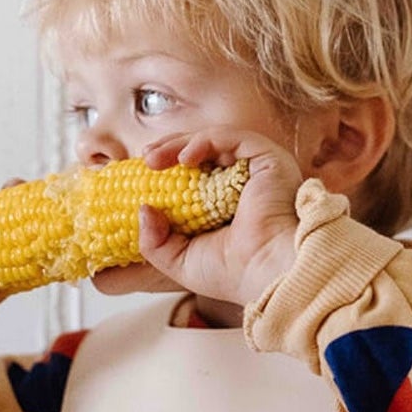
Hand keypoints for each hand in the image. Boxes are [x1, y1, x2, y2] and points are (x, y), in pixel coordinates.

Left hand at [127, 129, 302, 306]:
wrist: (268, 272)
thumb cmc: (235, 273)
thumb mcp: (180, 260)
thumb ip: (155, 240)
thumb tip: (143, 209)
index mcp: (227, 206)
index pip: (196, 175)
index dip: (168, 169)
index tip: (143, 172)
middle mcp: (244, 185)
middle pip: (203, 153)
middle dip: (169, 149)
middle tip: (145, 158)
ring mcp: (257, 170)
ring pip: (213, 141)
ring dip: (178, 144)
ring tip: (153, 158)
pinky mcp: (267, 159)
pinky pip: (231, 138)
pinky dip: (203, 141)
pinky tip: (183, 158)